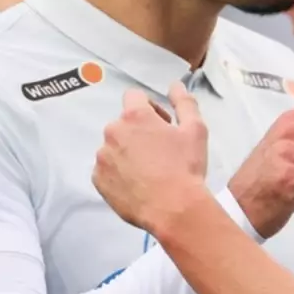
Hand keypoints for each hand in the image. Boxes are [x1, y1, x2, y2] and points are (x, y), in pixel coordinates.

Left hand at [94, 83, 208, 232]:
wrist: (174, 209)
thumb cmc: (186, 167)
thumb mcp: (195, 130)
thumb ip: (184, 102)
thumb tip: (175, 85)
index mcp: (135, 117)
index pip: (134, 96)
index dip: (150, 107)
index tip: (162, 125)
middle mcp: (112, 132)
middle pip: (123, 124)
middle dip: (138, 132)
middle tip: (160, 152)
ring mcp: (102, 157)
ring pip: (113, 148)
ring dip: (128, 153)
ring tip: (149, 172)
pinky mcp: (98, 180)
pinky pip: (106, 170)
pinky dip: (119, 173)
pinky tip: (138, 184)